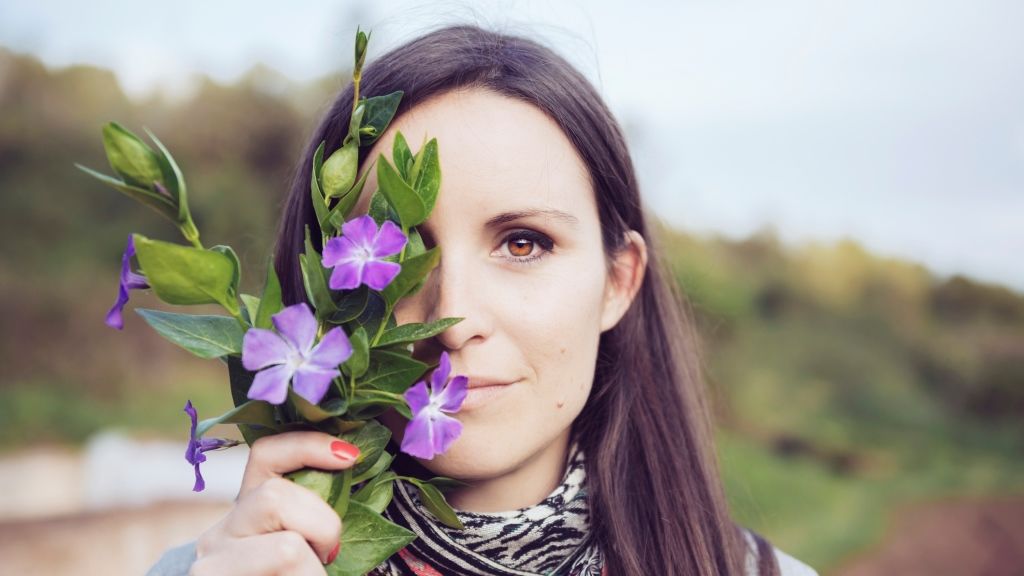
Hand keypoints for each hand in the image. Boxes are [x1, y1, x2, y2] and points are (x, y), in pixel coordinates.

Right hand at [190, 431, 360, 575]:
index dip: (307, 446)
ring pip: (287, 549)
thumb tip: (353, 464)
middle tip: (328, 558)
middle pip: (276, 498)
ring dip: (313, 570)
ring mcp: (212, 567)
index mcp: (247, 513)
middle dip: (321, 524)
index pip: (266, 456)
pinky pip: (287, 575)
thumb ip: (315, 519)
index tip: (350, 456)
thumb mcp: (304, 548)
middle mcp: (219, 535)